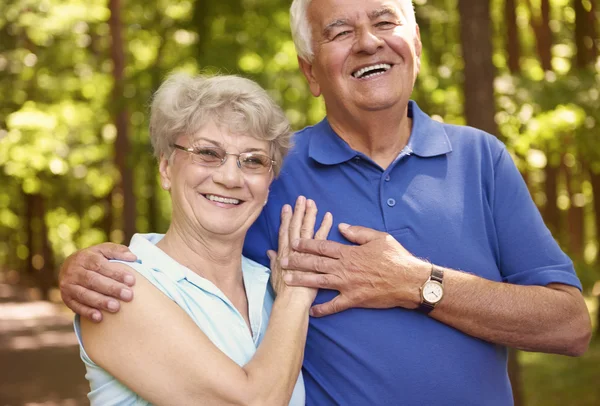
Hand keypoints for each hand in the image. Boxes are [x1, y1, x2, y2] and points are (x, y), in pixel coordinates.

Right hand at [59, 243, 137, 321]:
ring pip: (84, 294)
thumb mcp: (103, 250)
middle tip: (128, 296)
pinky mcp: (66, 298)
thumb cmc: (94, 258)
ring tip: (116, 307)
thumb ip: (118, 251)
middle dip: (111, 288)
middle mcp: (74, 271)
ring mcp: (68, 285)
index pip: (100, 265)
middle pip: (93, 280)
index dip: (116, 273)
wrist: (69, 266)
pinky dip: (87, 312)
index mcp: (85, 257)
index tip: (132, 280)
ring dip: (100, 302)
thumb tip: (133, 257)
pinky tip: (99, 318)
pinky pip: (75, 306)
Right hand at [268, 196, 331, 303]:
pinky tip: (329, 216)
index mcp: (284, 253)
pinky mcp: (317, 257)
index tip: (287, 207)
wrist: (292, 301)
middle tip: (301, 198)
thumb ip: (274, 261)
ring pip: (307, 229)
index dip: (286, 219)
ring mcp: (305, 252)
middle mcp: (293, 249)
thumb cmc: (284, 292)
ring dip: (310, 214)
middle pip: (296, 226)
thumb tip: (270, 252)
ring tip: (312, 202)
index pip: (284, 232)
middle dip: (298, 211)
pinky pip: (322, 238)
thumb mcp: (275, 275)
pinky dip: (325, 226)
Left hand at [281, 223, 429, 316]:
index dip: (306, 243)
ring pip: (319, 281)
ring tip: (287, 280)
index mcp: (349, 252)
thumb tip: (341, 227)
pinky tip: (311, 311)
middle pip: (315, 263)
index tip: (293, 242)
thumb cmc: (396, 257)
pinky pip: (334, 305)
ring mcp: (348, 285)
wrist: (410, 281)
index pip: (322, 246)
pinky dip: (322, 309)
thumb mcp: (379, 238)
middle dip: (297, 261)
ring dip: (302, 281)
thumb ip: (358, 232)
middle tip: (282, 260)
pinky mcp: (354, 299)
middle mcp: (345, 268)